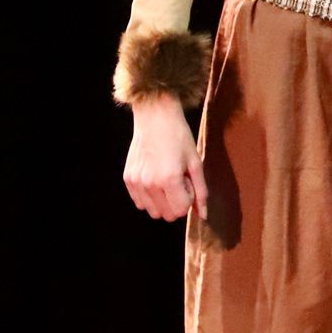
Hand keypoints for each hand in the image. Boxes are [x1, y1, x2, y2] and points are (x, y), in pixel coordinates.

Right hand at [124, 92, 205, 220]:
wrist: (155, 117)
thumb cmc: (179, 137)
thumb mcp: (195, 162)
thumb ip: (201, 191)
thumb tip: (203, 215)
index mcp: (169, 179)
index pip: (181, 211)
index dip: (188, 198)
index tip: (187, 180)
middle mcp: (150, 184)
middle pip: (167, 215)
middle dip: (176, 202)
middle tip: (178, 179)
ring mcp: (136, 182)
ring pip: (152, 212)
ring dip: (162, 201)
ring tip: (165, 179)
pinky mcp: (128, 179)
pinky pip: (140, 202)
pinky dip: (149, 197)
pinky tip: (154, 178)